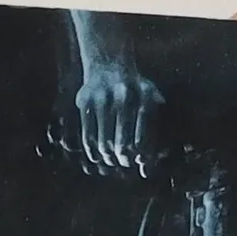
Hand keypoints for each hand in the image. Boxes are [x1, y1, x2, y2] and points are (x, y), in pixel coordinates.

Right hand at [74, 60, 164, 177]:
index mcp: (144, 97)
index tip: (139, 159)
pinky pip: (88, 136)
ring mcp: (102, 99)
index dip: (141, 155)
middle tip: (124, 162)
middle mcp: (124, 96)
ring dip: (108, 157)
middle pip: (123, 144)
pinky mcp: (85, 102)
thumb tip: (145, 172)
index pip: (143, 139)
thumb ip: (151, 136)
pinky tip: (96, 157)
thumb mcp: (149, 104)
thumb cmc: (134, 91)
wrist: (108, 63)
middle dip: (124, 158)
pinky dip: (92, 151)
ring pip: (104, 143)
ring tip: (111, 159)